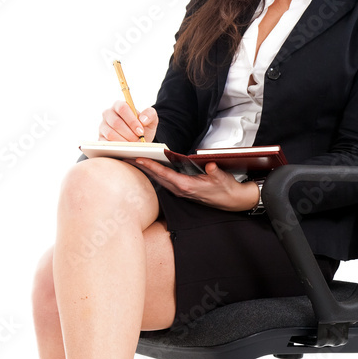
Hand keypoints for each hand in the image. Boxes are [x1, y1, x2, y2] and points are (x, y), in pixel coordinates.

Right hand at [99, 101, 158, 141]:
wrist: (138, 139)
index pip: (122, 108)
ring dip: (124, 141)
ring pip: (110, 133)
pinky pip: (106, 143)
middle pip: (116, 122)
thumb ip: (150, 114)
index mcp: (119, 105)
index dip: (132, 121)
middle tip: (138, 141)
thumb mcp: (151, 120)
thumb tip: (143, 119)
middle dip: (129, 134)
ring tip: (134, 145)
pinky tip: (126, 149)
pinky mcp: (100, 138)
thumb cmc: (143, 127)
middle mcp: (108, 114)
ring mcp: (103, 126)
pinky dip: (117, 147)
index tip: (140, 131)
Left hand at [135, 159, 259, 211]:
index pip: (165, 175)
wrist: (231, 201)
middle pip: (156, 177)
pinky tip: (149, 168)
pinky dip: (154, 174)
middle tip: (126, 157)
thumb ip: (215, 171)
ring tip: (133, 160)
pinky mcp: (182, 190)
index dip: (151, 166)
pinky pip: (164, 181)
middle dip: (142, 167)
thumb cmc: (226, 189)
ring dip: (146, 170)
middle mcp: (180, 190)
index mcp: (187, 186)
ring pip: (158, 180)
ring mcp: (180, 191)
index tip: (139, 159)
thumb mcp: (223, 178)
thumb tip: (211, 164)